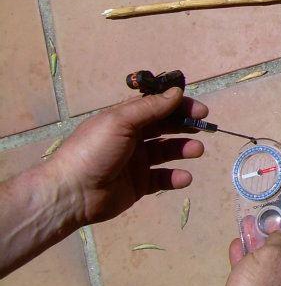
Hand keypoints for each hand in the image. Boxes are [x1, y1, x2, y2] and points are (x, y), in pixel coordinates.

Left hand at [48, 86, 208, 225]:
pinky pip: (163, 178)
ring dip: (184, 149)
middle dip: (186, 125)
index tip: (200, 110)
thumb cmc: (94, 150)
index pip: (157, 107)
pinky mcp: (139, 185)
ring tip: (197, 151)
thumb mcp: (120, 122)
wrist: (71, 193)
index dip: (179, 106)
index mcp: (125, 119)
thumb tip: (177, 92)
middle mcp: (133, 137)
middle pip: (166, 127)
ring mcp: (137, 162)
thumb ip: (150, 107)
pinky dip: (176, 177)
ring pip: (167, 151)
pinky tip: (184, 178)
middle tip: (204, 128)